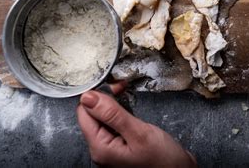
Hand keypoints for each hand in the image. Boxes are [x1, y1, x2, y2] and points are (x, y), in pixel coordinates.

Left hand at [77, 84, 196, 166]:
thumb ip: (112, 114)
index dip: (97, 95)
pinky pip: (112, 125)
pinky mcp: (119, 146)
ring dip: (113, 105)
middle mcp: (101, 150)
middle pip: (92, 114)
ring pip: (102, 118)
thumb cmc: (164, 161)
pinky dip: (120, 114)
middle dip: (106, 98)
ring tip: (127, 98)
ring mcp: (110, 149)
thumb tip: (88, 98)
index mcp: (101, 148)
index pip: (84, 113)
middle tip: (122, 88)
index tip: (114, 87)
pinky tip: (130, 112)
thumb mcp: (139, 133)